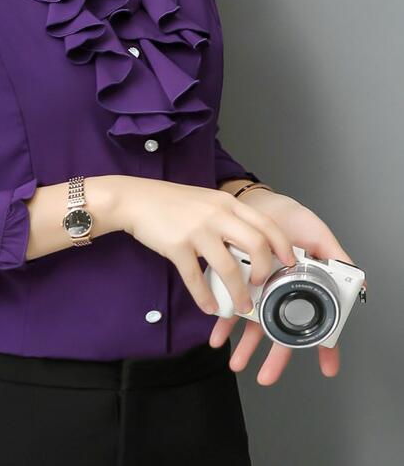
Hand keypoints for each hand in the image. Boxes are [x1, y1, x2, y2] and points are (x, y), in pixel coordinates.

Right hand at [120, 178, 295, 315]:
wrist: (135, 199)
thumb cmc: (170, 202)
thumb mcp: (206, 201)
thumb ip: (227, 217)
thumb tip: (248, 244)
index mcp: (227, 203)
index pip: (267, 223)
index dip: (282, 246)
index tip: (288, 263)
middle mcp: (216, 215)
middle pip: (256, 245)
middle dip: (265, 271)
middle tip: (263, 285)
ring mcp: (197, 230)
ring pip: (229, 268)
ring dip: (238, 293)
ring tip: (240, 306)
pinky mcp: (177, 245)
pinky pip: (195, 278)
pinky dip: (204, 297)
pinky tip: (208, 307)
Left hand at [208, 188, 364, 385]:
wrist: (254, 201)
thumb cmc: (288, 217)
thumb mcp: (316, 233)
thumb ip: (336, 257)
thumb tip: (360, 283)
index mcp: (303, 285)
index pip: (317, 320)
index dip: (324, 345)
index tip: (328, 368)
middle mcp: (280, 291)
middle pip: (282, 330)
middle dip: (275, 357)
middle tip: (266, 377)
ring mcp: (257, 288)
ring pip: (253, 323)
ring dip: (244, 345)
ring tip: (235, 362)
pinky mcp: (235, 279)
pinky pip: (229, 303)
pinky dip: (223, 321)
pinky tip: (217, 335)